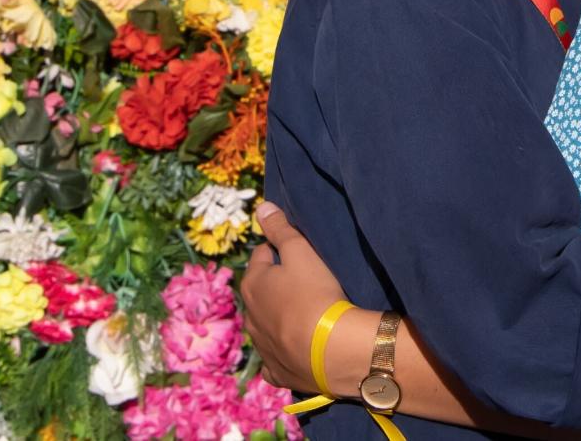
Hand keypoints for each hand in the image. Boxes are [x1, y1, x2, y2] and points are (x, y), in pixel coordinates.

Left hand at [241, 203, 349, 392]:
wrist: (331, 350)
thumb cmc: (315, 294)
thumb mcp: (301, 253)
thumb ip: (281, 229)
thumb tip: (262, 208)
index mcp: (252, 284)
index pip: (261, 256)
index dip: (279, 251)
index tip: (295, 253)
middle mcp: (249, 315)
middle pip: (260, 292)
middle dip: (274, 286)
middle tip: (302, 284)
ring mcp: (261, 346)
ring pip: (265, 325)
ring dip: (277, 318)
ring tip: (302, 315)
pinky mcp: (276, 371)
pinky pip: (273, 360)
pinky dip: (281, 353)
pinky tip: (294, 351)